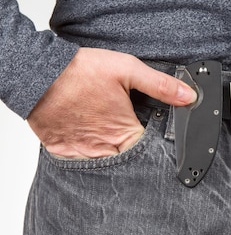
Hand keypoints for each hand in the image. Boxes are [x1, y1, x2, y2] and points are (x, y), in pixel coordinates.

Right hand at [27, 48, 196, 158]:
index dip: (155, 146)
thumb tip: (188, 96)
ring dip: (111, 155)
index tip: (157, 138)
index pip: (148, 153)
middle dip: (134, 153)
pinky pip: (79, 161)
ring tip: (111, 135)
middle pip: (126, 161)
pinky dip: (87, 153)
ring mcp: (80, 152)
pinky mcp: (61, 150)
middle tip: (131, 133)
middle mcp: (102, 149)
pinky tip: (90, 137)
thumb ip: (161, 85)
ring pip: (103, 164)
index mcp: (123, 133)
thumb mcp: (128, 70)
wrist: (38, 72)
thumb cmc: (80, 71)